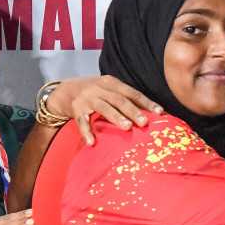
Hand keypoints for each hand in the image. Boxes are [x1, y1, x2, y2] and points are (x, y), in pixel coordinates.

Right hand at [45, 76, 161, 144]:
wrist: (65, 90)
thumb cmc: (94, 91)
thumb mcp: (109, 88)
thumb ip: (125, 97)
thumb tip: (151, 112)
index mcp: (111, 82)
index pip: (132, 92)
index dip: (146, 102)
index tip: (159, 112)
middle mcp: (99, 88)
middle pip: (119, 100)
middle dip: (133, 111)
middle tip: (144, 122)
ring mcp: (87, 98)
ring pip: (104, 108)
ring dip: (116, 118)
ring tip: (127, 127)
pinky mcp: (76, 110)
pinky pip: (82, 122)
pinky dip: (87, 132)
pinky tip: (92, 142)